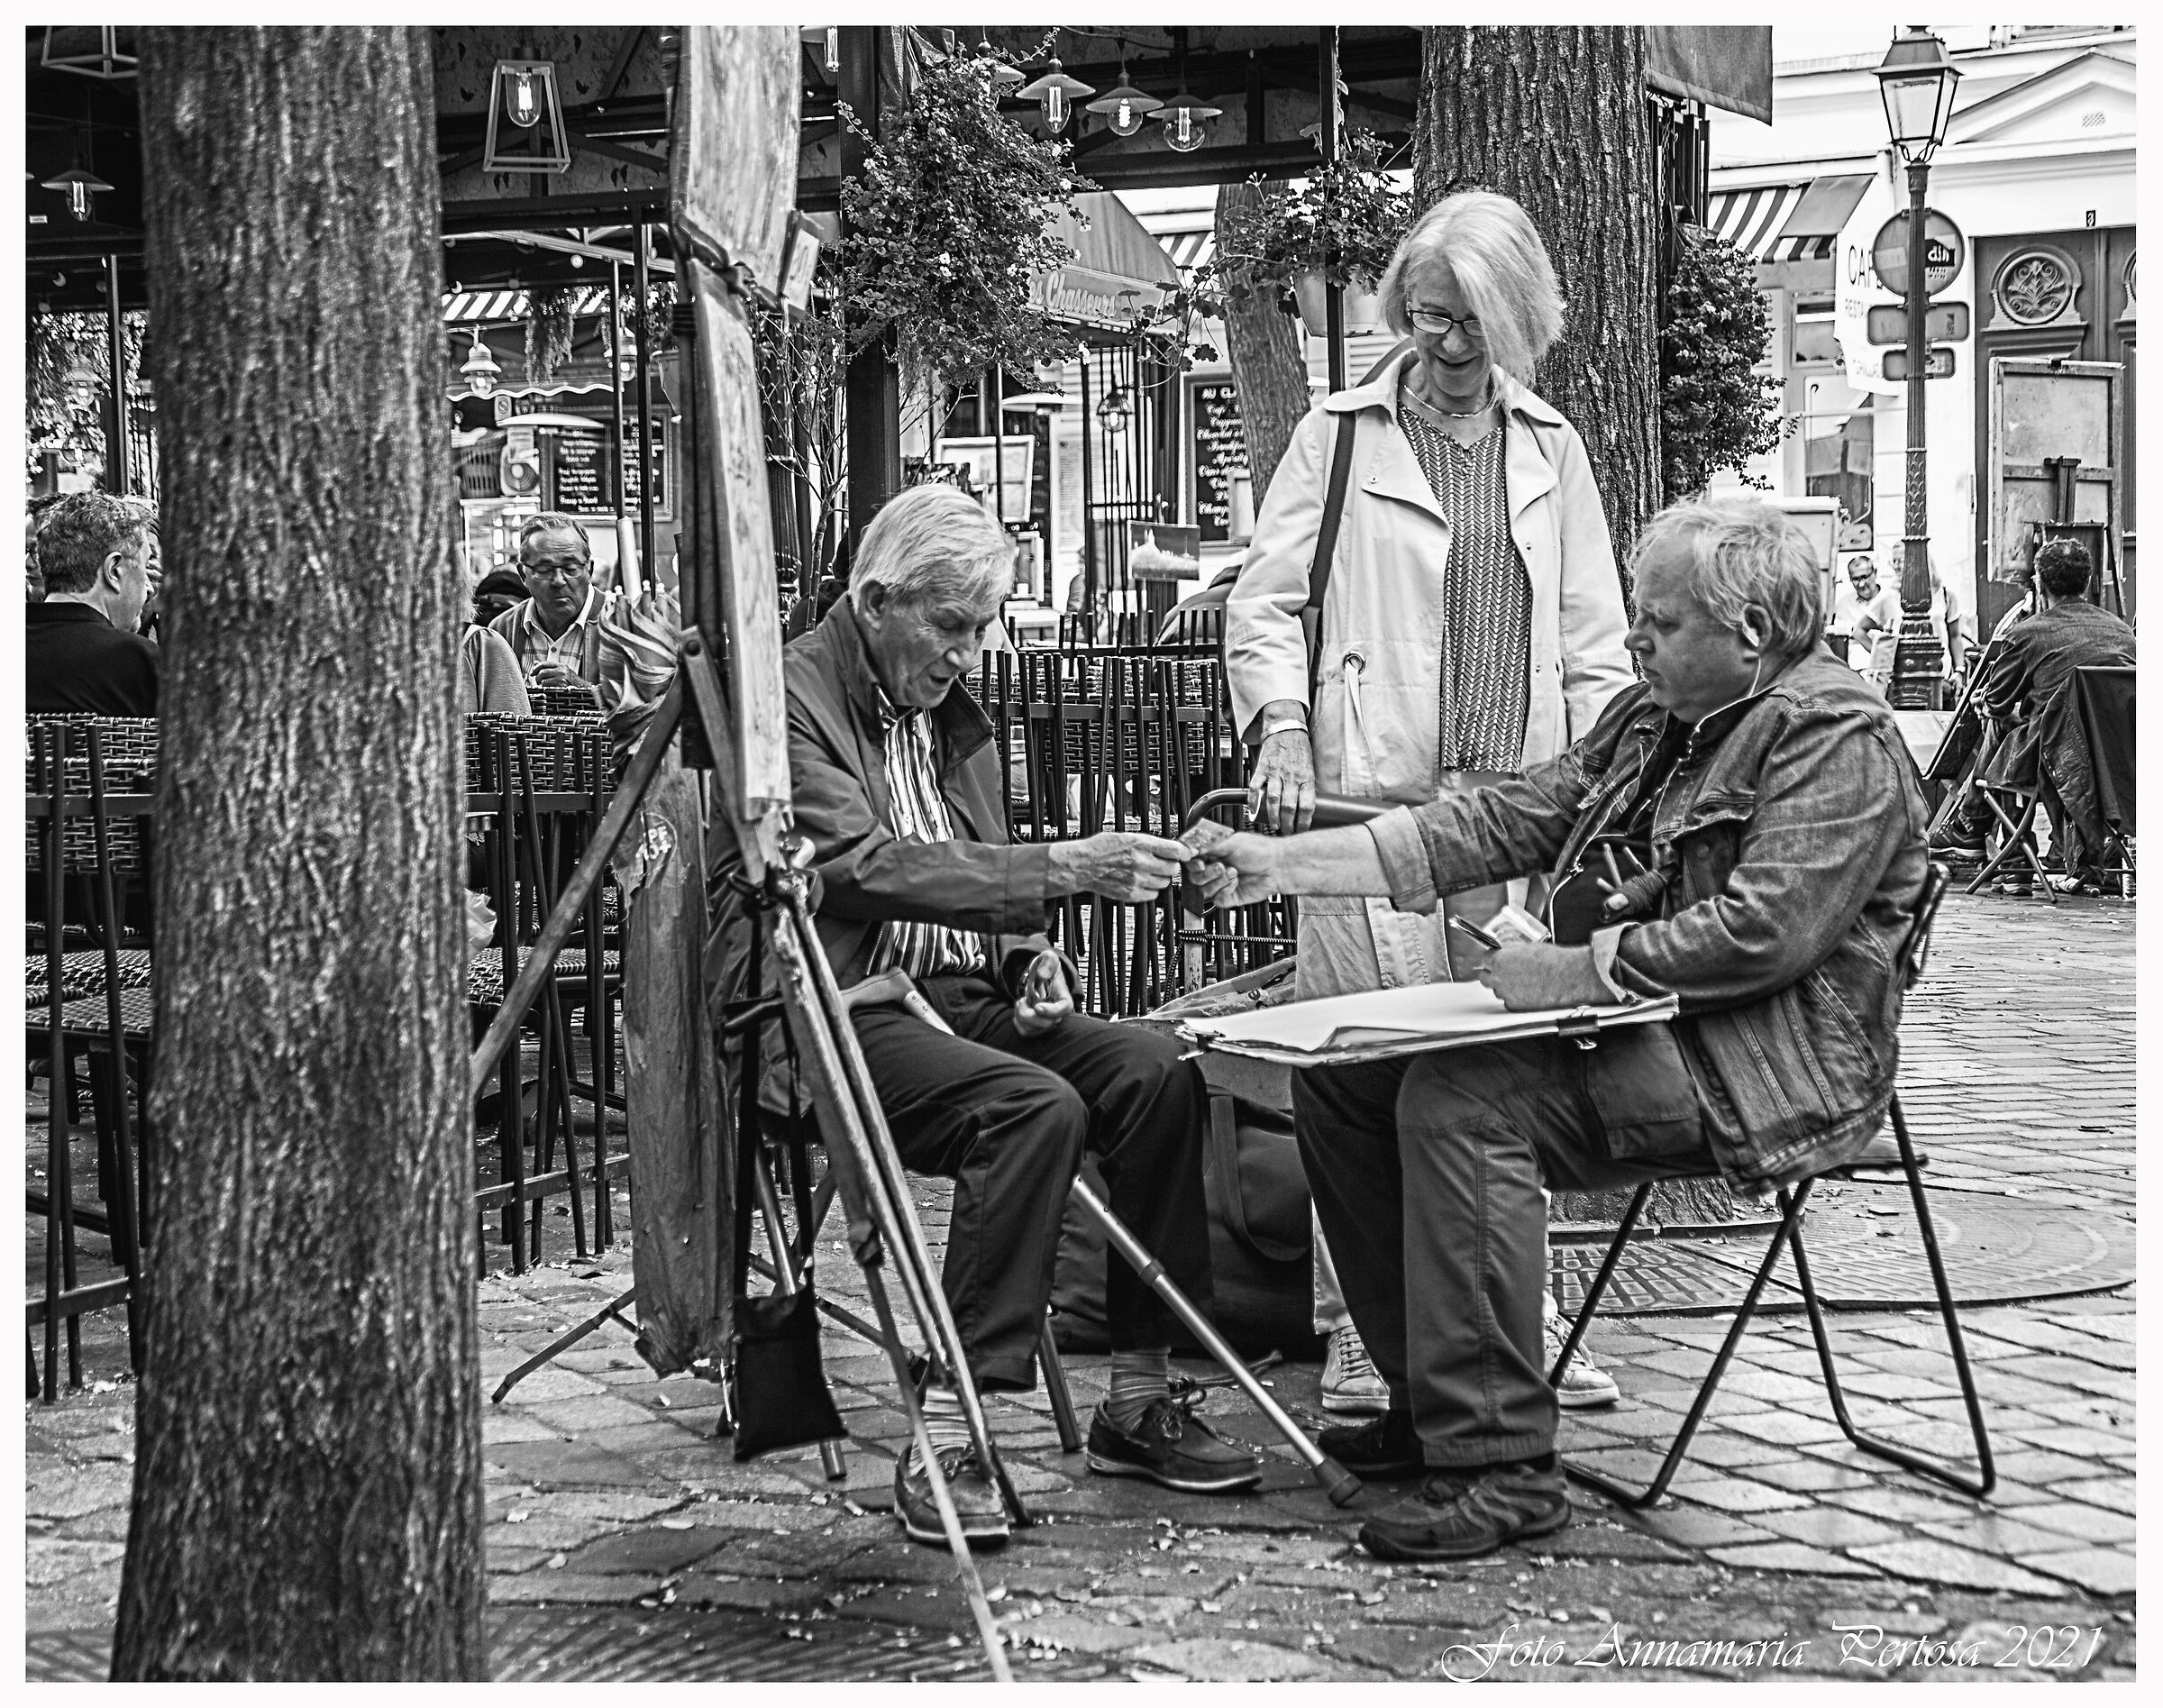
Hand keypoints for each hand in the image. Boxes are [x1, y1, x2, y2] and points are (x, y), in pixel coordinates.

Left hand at [530, 660, 597, 699]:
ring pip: (543, 679)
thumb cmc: (572, 681)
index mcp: (561, 665)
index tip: (532, 672)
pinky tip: (549, 689)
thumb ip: (549, 667)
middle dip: (537, 677)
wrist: (583, 689)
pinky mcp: (561, 685)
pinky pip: (547, 685)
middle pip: (542, 671)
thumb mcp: (562, 671)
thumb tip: (536, 663)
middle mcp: (561, 670)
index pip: (544, 663)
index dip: (536, 668)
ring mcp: (561, 677)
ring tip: (543, 686)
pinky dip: (545, 688)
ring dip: (541, 684)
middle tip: (538, 681)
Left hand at [1012, 949, 1072, 1037]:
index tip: (1037, 1007)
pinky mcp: (1036, 1026)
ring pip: (1033, 1030)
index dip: (1051, 1012)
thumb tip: (1042, 974)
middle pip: (1046, 1024)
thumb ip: (1048, 963)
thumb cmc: (1047, 968)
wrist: (1040, 975)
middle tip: (1022, 1000)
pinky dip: (1018, 1021)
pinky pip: (1025, 1031)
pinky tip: (1020, 1009)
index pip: (1063, 1010)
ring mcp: (1047, 1021)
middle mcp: (1057, 1013)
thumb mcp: (1049, 958)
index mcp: (1064, 998)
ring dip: (1021, 1016)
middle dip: (1029, 1014)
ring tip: (1021, 1002)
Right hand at [1047, 831, 1191, 902]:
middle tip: (1162, 863)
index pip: (1175, 850)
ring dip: (1160, 878)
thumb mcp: (1127, 836)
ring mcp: (1137, 880)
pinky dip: (1150, 889)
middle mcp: (1141, 862)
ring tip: (1148, 872)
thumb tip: (1170, 848)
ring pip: (1164, 883)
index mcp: (1141, 844)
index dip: (1184, 853)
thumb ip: (1150, 843)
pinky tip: (1141, 882)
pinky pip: (1153, 894)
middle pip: (1173, 868)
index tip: (1185, 854)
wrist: (1082, 865)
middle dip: (1170, 866)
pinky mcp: (1132, 894)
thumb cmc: (1101, 848)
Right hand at [1181, 819, 1282, 910]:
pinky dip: (1226, 891)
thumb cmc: (1260, 851)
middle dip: (1207, 873)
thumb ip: (1207, 845)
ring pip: (1204, 891)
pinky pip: (1217, 900)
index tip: (1198, 862)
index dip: (1192, 863)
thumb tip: (1190, 847)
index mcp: (1213, 853)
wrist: (1277, 867)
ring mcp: (1221, 884)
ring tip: (1233, 873)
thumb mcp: (1230, 842)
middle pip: (1195, 878)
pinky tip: (1236, 883)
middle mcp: (1215, 869)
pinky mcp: (1229, 897)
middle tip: (1221, 866)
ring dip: (1218, 881)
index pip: (1191, 861)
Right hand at [1246, 728, 1314, 836]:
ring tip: (1275, 826)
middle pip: (1289, 806)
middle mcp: (1291, 776)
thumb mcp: (1310, 769)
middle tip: (1287, 832)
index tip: (1301, 831)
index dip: (1304, 822)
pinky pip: (1255, 787)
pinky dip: (1253, 801)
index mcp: (1306, 778)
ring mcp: (1275, 772)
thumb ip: (1306, 788)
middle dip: (1288, 824)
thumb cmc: (1299, 751)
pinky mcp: (1262, 768)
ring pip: (1273, 800)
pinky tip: (1253, 811)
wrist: (1286, 729)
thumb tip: (1306, 810)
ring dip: (1273, 816)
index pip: (1307, 805)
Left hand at [1476, 942, 1612, 1011]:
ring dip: (1504, 987)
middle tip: (1503, 972)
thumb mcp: (1528, 947)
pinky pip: (1509, 1002)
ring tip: (1522, 982)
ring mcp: (1506, 994)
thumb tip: (1506, 952)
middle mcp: (1499, 978)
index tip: (1495, 961)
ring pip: (1497, 991)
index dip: (1491, 960)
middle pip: (1484, 978)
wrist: (1569, 976)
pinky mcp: (1516, 1006)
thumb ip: (1511, 952)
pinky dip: (1515, 998)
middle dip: (1492, 974)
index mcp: (1500, 960)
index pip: (1484, 960)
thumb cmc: (1553, 960)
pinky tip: (1528, 992)